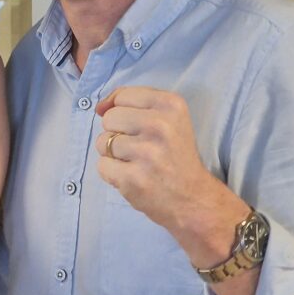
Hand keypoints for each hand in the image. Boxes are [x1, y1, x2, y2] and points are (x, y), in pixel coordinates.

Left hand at [93, 86, 226, 233]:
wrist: (193, 198)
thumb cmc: (175, 155)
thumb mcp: (169, 117)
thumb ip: (133, 103)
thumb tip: (100, 107)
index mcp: (171, 105)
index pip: (123, 96)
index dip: (123, 111)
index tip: (138, 127)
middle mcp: (160, 126)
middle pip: (109, 118)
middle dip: (117, 133)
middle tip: (139, 147)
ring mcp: (146, 153)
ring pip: (103, 142)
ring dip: (113, 154)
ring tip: (136, 162)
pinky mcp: (133, 178)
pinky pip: (102, 165)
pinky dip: (112, 173)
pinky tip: (133, 176)